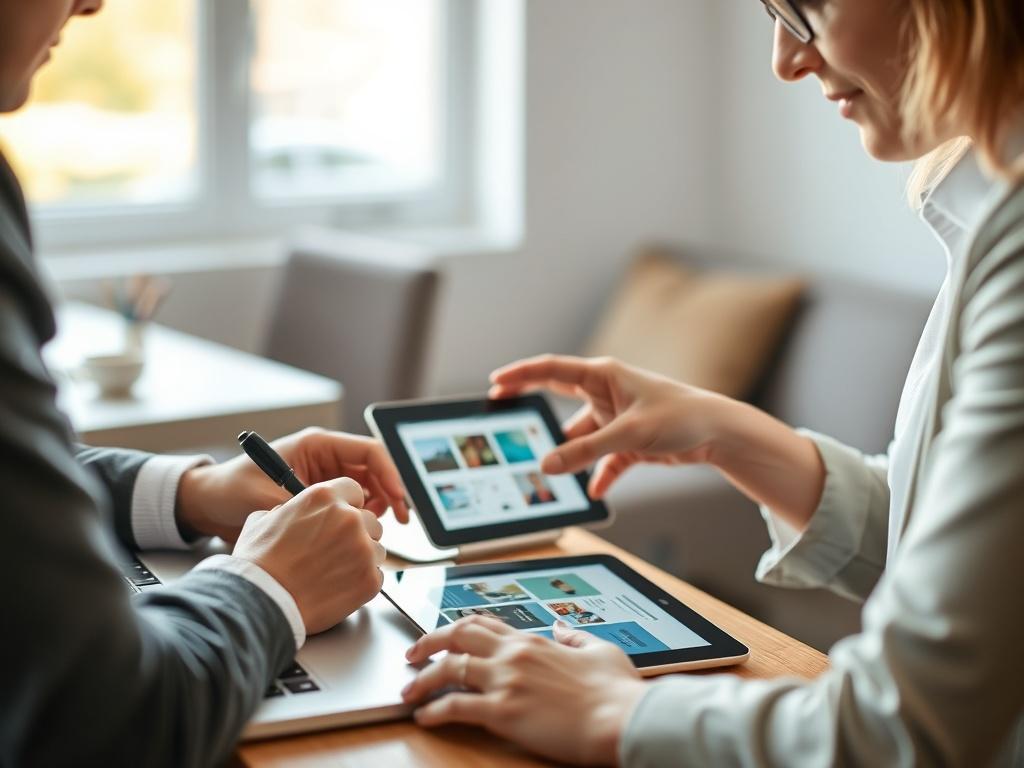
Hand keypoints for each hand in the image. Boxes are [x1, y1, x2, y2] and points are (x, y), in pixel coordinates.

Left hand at [176, 427, 409, 541]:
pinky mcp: (322, 497)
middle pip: (375, 471)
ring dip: (378, 507)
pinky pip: (354, 504)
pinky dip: (362, 517)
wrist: (208, 505)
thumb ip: (306, 509)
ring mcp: (326, 477)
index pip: (369, 452)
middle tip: (399, 520)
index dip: (390, 474)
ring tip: (374, 528)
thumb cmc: (232, 491)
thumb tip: (340, 523)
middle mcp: (326, 458)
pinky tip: (357, 533)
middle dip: (391, 494)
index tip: (398, 499)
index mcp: (318, 445)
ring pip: (369, 489)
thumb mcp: (270, 498)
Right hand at [232, 477, 385, 633]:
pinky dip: (362, 582)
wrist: (263, 604)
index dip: (346, 505)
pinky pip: (376, 575)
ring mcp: (363, 550)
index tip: (339, 517)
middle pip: (369, 520)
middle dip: (357, 533)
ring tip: (334, 572)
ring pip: (376, 548)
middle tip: (334, 551)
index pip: (354, 491)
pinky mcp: (370, 579)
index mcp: (325, 498)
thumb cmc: (259, 564)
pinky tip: (338, 587)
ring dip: (361, 558)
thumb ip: (288, 510)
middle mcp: (349, 519)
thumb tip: (289, 512)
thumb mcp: (262, 520)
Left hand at [402, 616, 647, 765]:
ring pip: (449, 669)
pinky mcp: (504, 711)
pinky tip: (424, 717)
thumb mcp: (600, 649)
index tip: (441, 636)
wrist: (623, 718)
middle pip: (457, 636)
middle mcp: (514, 654)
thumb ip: (574, 636)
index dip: (455, 628)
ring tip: (408, 692)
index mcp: (533, 640)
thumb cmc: (616, 691)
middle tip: (411, 655)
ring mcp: (507, 681)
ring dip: (422, 680)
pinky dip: (434, 711)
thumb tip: (561, 627)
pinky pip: (456, 706)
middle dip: (427, 643)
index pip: (483, 623)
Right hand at [491, 355, 826, 529]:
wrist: (720, 433)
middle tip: (504, 414)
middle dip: (535, 410)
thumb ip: (586, 451)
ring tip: (554, 473)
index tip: (495, 383)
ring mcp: (617, 416)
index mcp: (603, 375)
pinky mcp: (630, 440)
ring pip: (582, 436)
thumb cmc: (680, 417)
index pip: (552, 369)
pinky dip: (599, 474)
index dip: (521, 374)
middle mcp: (607, 392)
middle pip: (560, 398)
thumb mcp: (629, 435)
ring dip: (572, 455)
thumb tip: (547, 465)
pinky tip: (596, 492)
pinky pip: (604, 458)